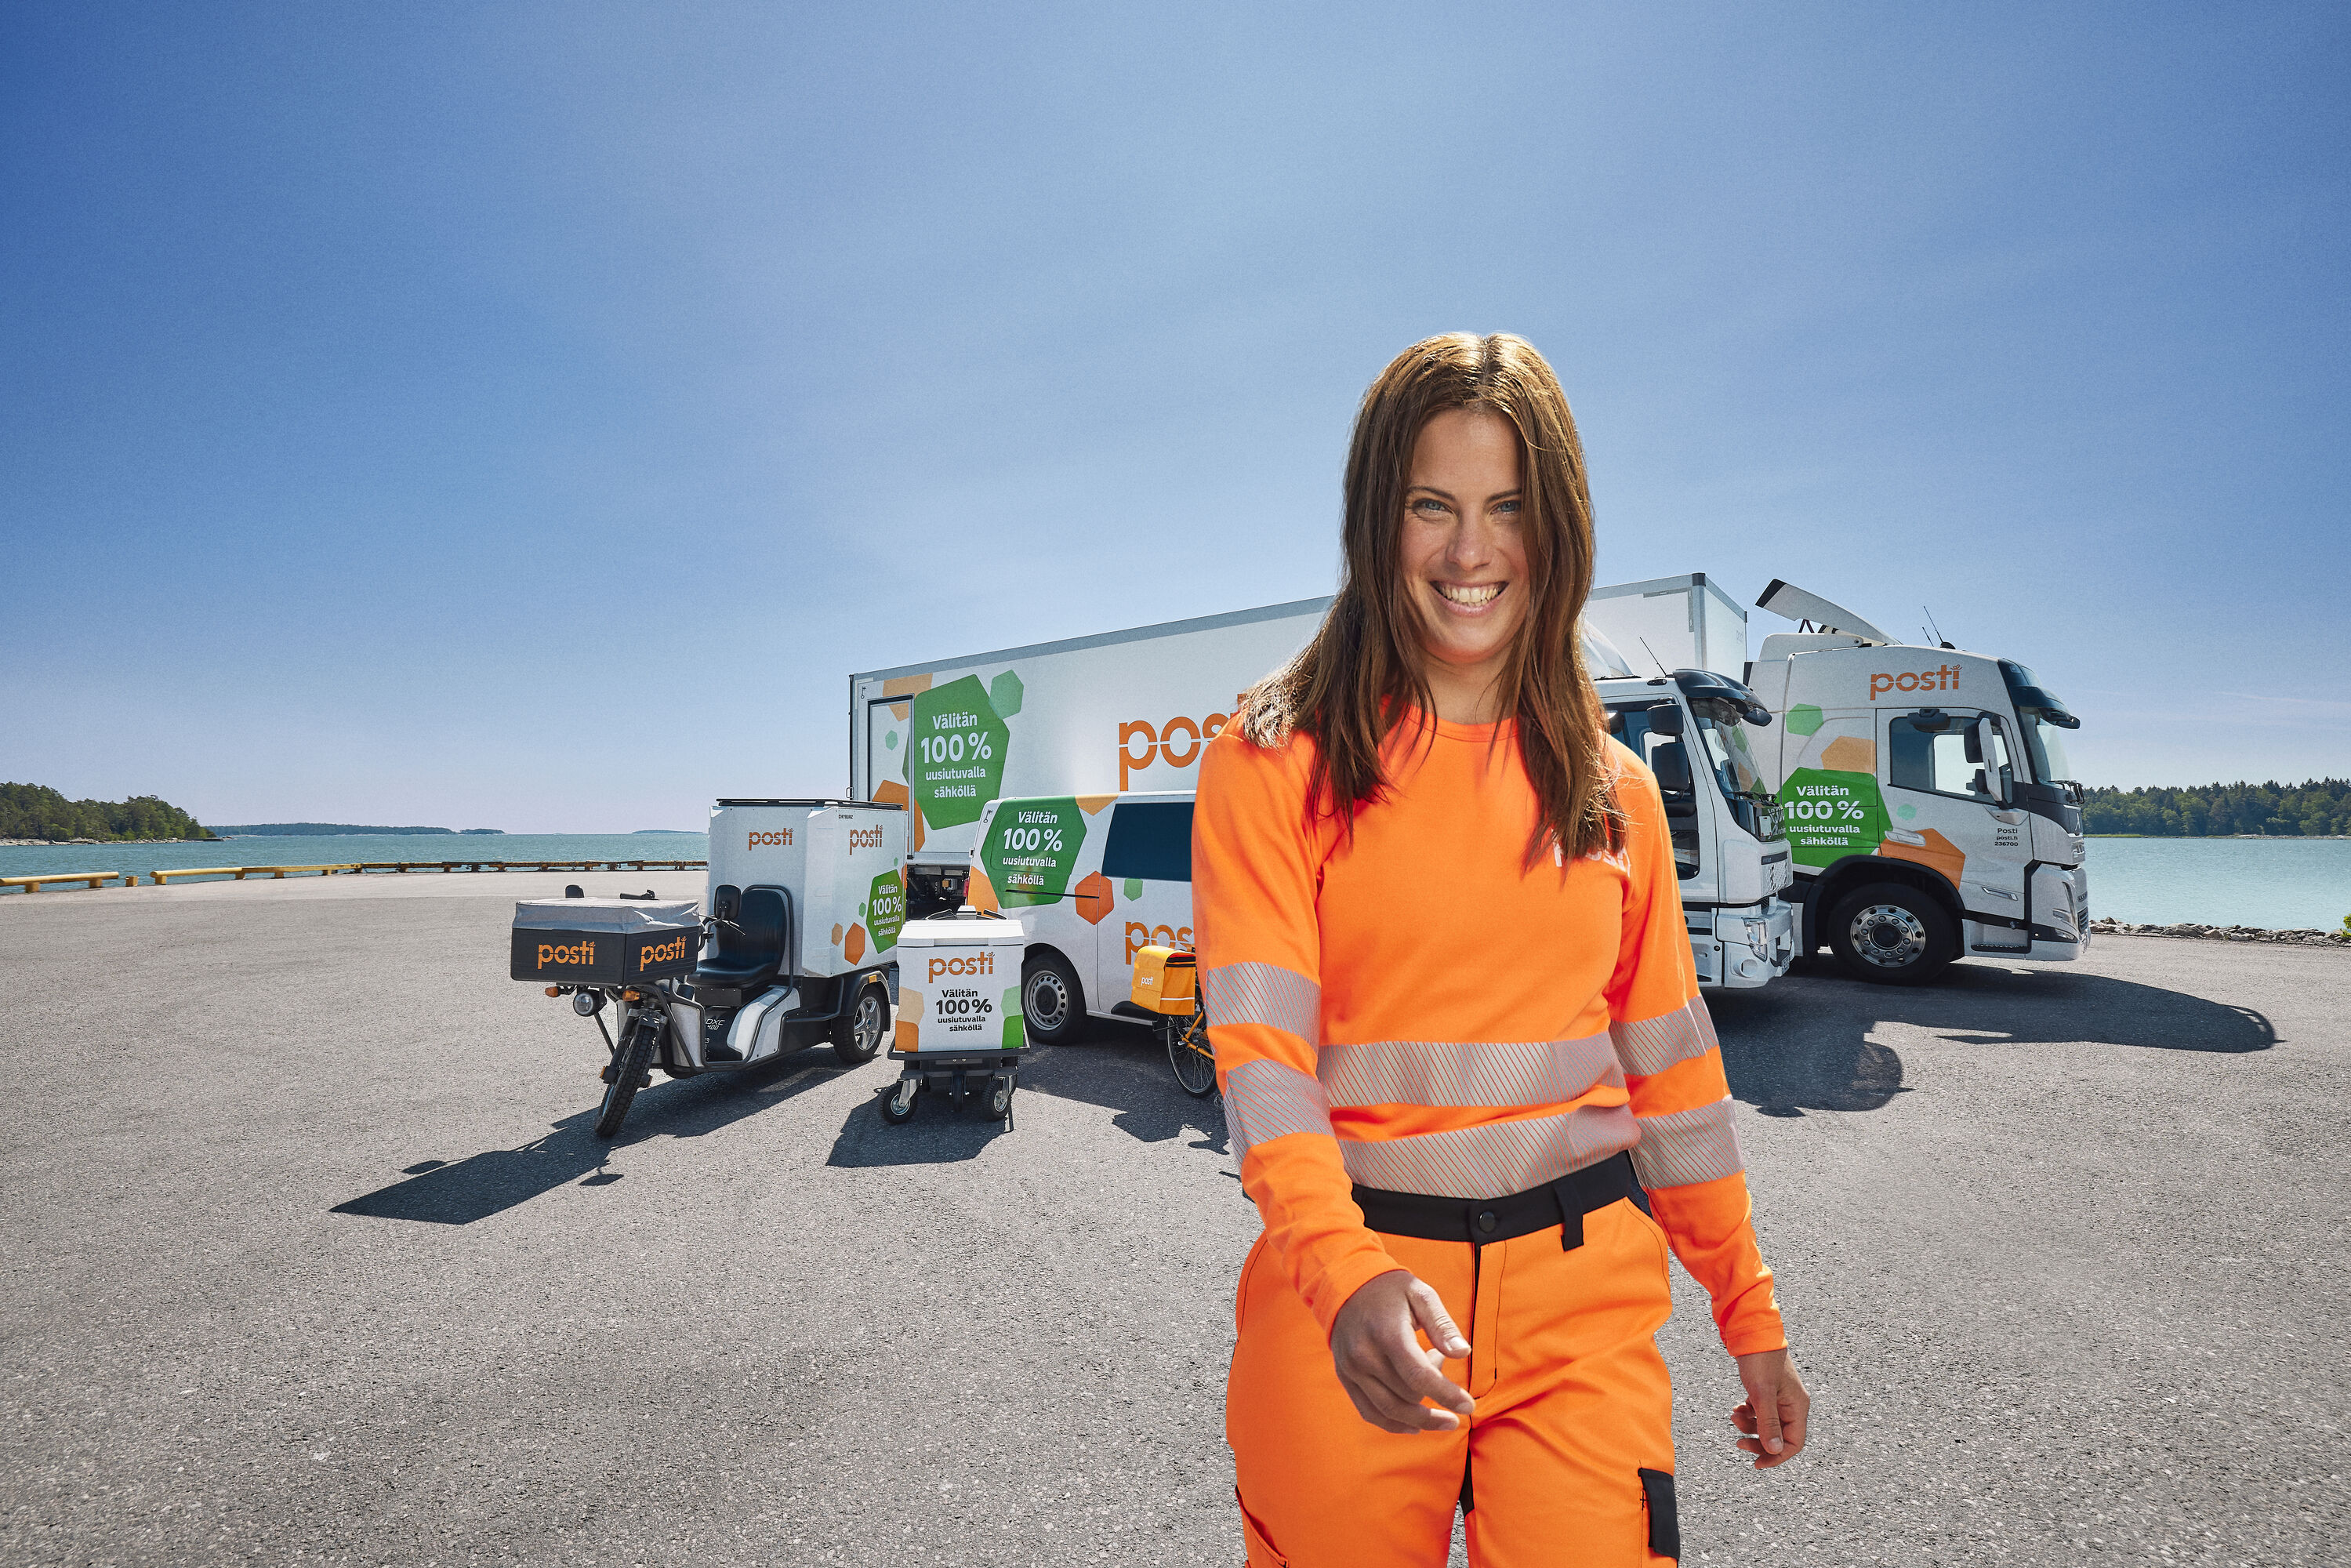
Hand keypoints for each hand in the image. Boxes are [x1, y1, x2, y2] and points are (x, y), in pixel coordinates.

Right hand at [1327, 1270, 1473, 1433]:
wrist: (1346, 1284)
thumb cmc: (1391, 1290)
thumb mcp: (1421, 1295)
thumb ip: (1442, 1325)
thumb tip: (1463, 1352)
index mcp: (1387, 1333)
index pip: (1420, 1375)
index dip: (1447, 1395)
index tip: (1469, 1407)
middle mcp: (1365, 1355)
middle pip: (1407, 1394)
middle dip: (1435, 1393)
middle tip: (1441, 1366)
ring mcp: (1352, 1369)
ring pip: (1390, 1410)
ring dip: (1421, 1420)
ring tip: (1443, 1417)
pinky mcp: (1345, 1377)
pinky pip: (1369, 1412)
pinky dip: (1394, 1424)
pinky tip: (1415, 1426)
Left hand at [1731, 1347, 1809, 1468]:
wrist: (1751, 1330)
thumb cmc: (1759, 1359)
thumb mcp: (1762, 1393)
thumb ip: (1769, 1423)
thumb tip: (1774, 1450)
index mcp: (1797, 1407)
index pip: (1793, 1443)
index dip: (1776, 1456)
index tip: (1756, 1463)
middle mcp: (1792, 1404)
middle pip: (1779, 1436)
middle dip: (1758, 1441)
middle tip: (1738, 1442)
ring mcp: (1780, 1397)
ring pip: (1767, 1423)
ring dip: (1749, 1425)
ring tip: (1733, 1416)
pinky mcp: (1768, 1390)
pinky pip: (1760, 1411)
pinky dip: (1748, 1413)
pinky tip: (1736, 1408)